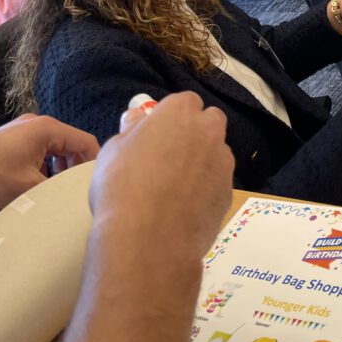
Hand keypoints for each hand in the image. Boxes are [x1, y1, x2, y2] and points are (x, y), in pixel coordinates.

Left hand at [0, 114, 98, 212]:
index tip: (97, 185)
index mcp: (47, 128)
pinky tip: (36, 189)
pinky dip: (42, 169)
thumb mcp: (30, 187)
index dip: (94, 164)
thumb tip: (78, 196)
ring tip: (56, 193)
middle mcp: (37, 124)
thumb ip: (59, 188)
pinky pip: (38, 152)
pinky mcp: (11, 141)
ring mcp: (22, 131)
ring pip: (53, 150)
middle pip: (70, 144)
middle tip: (77, 192)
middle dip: (75, 168)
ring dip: (58, 170)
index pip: (85, 142)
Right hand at [89, 92, 233, 262]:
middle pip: (209, 121)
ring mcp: (223, 163)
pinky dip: (206, 190)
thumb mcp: (114, 150)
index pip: (185, 101)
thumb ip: (132, 130)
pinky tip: (184, 208)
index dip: (171, 116)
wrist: (147, 240)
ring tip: (175, 188)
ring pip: (216, 153)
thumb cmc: (122, 187)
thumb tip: (138, 119)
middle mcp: (208, 131)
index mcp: (180, 112)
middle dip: (196, 132)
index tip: (157, 133)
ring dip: (203, 161)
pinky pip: (217, 183)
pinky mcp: (228, 193)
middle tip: (170, 155)